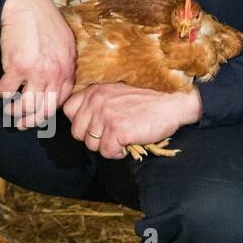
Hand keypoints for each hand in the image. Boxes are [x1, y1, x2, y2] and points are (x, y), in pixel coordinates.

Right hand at [0, 0, 76, 127]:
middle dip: (31, 121)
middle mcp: (55, 74)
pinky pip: (6, 91)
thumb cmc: (45, 21)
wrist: (27, 5)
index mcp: (67, 69)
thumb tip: (57, 82)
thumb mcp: (66, 44)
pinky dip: (0, 93)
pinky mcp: (16, 67)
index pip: (60, 101)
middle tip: (22, 124)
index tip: (38, 116)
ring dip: (14, 111)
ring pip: (25, 107)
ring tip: (8, 109)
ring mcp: (36, 72)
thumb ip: (64, 65)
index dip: (47, 112)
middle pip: (44, 110)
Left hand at [64, 83, 201, 158]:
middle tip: (112, 134)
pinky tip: (129, 143)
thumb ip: (98, 101)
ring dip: (107, 146)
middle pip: (77, 132)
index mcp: (94, 90)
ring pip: (91, 145)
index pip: (68, 110)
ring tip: (123, 137)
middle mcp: (96, 101)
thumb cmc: (148, 98)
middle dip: (94, 137)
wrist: (173, 101)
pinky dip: (118, 153)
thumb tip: (85, 121)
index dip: (81, 121)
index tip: (95, 125)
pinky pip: (107, 152)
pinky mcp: (116, 130)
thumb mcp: (116, 91)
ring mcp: (105, 115)